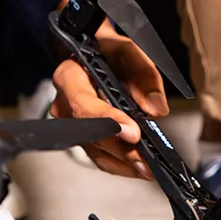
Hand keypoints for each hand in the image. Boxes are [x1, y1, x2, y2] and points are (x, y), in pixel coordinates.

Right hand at [51, 20, 167, 179]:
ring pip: (98, 152)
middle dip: (122, 150)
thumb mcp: (127, 50)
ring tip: (149, 169)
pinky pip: (102, 158)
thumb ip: (143, 73)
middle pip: (92, 135)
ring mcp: (74, 125)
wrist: (98, 54)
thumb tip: (155, 108)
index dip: (109, 121)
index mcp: (69, 77)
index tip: (132, 132)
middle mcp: (65, 105)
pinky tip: (141, 168)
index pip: (84, 105)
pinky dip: (123, 165)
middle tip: (146, 160)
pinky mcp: (86, 139)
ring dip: (125, 163)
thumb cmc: (107, 50)